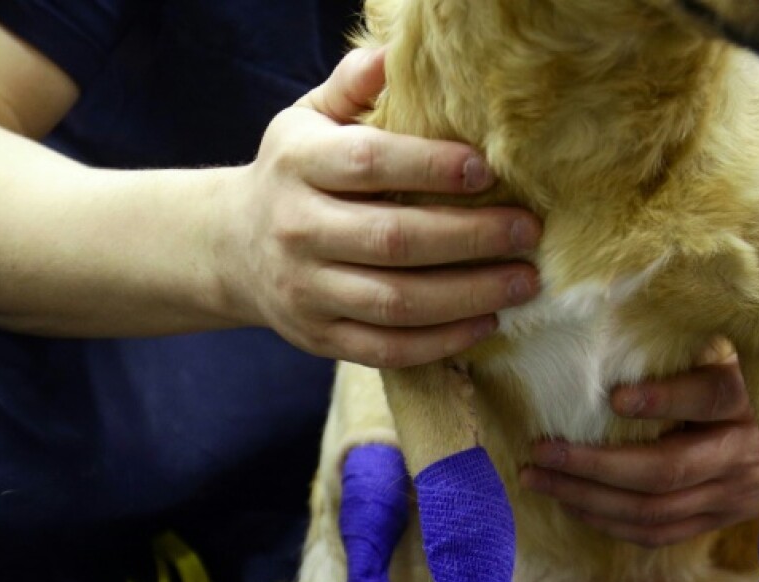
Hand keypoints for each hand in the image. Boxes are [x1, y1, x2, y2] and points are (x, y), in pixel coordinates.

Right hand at [220, 48, 541, 367]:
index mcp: (297, 165)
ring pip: (396, 302)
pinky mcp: (321, 338)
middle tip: (527, 230)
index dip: (431, 167)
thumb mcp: (308, 119)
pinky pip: (388, 348)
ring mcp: (307, 291)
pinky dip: (442, 342)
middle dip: (471, 237)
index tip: (487, 170)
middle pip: (393, 240)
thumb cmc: (294, 174)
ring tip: (523, 282)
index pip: (369, 164)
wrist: (231, 247)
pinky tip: (485, 322)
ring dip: (469, 295)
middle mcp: (297, 230)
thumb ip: (352, 88)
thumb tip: (395, 57)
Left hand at [519, 361, 758, 546]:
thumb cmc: (747, 371)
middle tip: (542, 450)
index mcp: (750, 396)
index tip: (614, 397)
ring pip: (654, 509)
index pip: (712, 397)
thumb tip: (613, 303)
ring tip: (539, 478)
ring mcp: (734, 493)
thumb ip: (687, 342)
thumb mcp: (732, 348)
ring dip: (587, 498)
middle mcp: (745, 451)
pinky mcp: (720, 519)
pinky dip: (610, 523)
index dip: (665, 399)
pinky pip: (660, 533)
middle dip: (595, 464)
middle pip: (667, 469)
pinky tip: (572, 504)